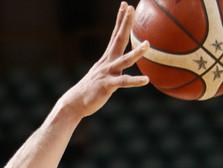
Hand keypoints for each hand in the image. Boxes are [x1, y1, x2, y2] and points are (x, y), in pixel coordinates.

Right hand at [60, 3, 148, 119]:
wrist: (75, 102)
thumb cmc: (90, 90)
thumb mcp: (102, 75)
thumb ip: (113, 68)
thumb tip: (121, 66)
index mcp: (107, 58)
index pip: (115, 34)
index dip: (120, 20)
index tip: (125, 5)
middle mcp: (108, 62)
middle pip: (119, 39)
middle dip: (126, 24)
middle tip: (131, 8)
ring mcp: (107, 73)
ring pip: (125, 60)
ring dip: (136, 53)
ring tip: (147, 44)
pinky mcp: (107, 86)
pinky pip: (123, 82)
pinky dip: (135, 81)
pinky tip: (146, 80)